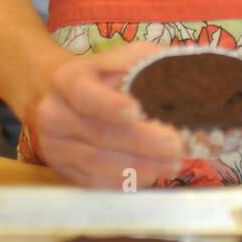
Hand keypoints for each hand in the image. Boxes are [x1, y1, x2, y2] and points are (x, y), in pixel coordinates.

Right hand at [25, 42, 183, 188]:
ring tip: (171, 164)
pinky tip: (151, 175)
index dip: (110, 104)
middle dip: (141, 143)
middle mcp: (53, 114)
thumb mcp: (125, 58)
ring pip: (97, 163)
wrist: (65, 99)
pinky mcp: (63, 171)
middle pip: (98, 134)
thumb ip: (149, 64)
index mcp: (68, 79)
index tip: (137, 111)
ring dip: (138, 166)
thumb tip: (188, 76)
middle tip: (175, 146)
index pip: (85, 93)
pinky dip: (125, 182)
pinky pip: (95, 183)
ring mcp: (55, 147)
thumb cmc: (106, 77)